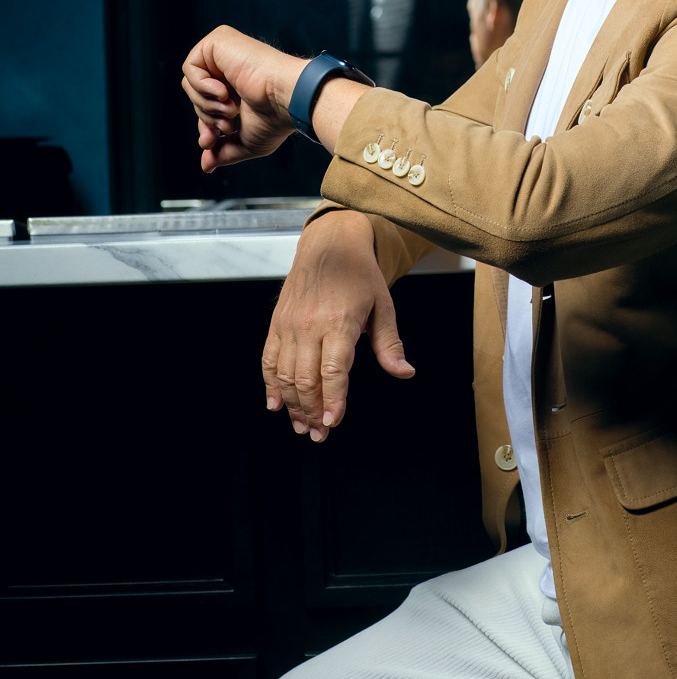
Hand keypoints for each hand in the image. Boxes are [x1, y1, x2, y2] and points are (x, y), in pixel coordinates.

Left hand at [181, 24, 301, 171]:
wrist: (289, 97)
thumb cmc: (276, 118)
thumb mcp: (247, 141)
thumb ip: (224, 151)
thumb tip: (206, 166)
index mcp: (238, 85)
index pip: (206, 104)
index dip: (205, 124)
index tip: (210, 142)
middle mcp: (229, 66)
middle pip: (195, 95)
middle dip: (206, 117)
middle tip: (228, 125)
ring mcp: (224, 51)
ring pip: (190, 84)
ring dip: (207, 104)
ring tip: (231, 109)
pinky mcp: (218, 40)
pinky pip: (190, 67)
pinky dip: (202, 86)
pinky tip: (225, 92)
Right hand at [262, 208, 414, 439]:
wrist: (328, 244)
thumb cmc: (359, 274)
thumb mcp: (383, 305)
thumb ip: (389, 343)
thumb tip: (405, 373)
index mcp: (339, 321)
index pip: (333, 370)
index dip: (333, 400)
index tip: (333, 422)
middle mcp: (309, 324)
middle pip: (306, 379)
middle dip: (311, 411)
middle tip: (318, 434)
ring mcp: (289, 324)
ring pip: (285, 374)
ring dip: (291, 404)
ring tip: (301, 425)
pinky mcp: (276, 323)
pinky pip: (268, 359)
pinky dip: (270, 384)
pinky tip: (275, 404)